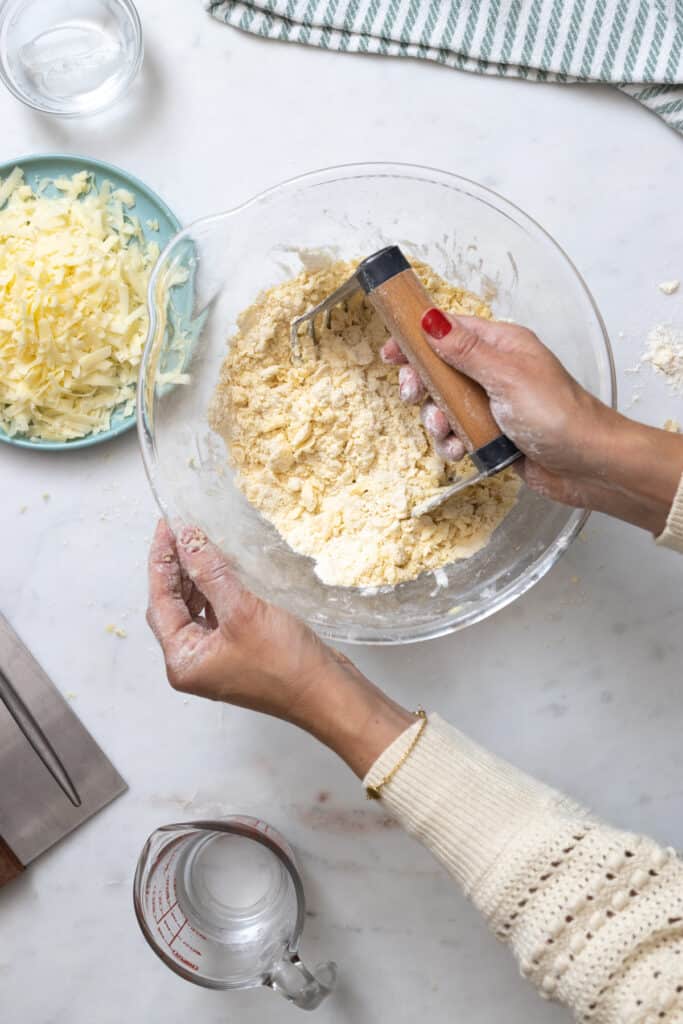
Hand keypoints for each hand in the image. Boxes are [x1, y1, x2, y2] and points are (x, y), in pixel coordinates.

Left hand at [146, 521, 412, 775]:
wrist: (327, 693)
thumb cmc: (284, 662)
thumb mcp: (242, 610)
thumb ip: (210, 572)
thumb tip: (187, 539)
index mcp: (182, 660)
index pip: (159, 601)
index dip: (161, 561)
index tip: (166, 526)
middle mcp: (193, 662)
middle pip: (173, 606)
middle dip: (176, 569)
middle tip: (182, 530)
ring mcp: (216, 659)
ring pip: (195, 610)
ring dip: (196, 579)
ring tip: (200, 544)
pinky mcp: (238, 653)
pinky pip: (217, 616)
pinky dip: (216, 592)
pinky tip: (223, 570)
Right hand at [383, 309, 682, 533]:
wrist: (588, 465)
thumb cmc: (558, 414)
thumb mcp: (506, 376)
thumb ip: (465, 350)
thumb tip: (430, 320)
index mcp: (502, 346)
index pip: (449, 330)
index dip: (417, 339)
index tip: (391, 353)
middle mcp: (495, 371)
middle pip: (440, 370)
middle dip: (423, 386)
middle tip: (416, 397)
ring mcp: (493, 404)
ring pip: (444, 406)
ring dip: (437, 421)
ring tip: (448, 432)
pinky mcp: (492, 435)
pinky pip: (457, 434)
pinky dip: (452, 443)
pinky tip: (460, 451)